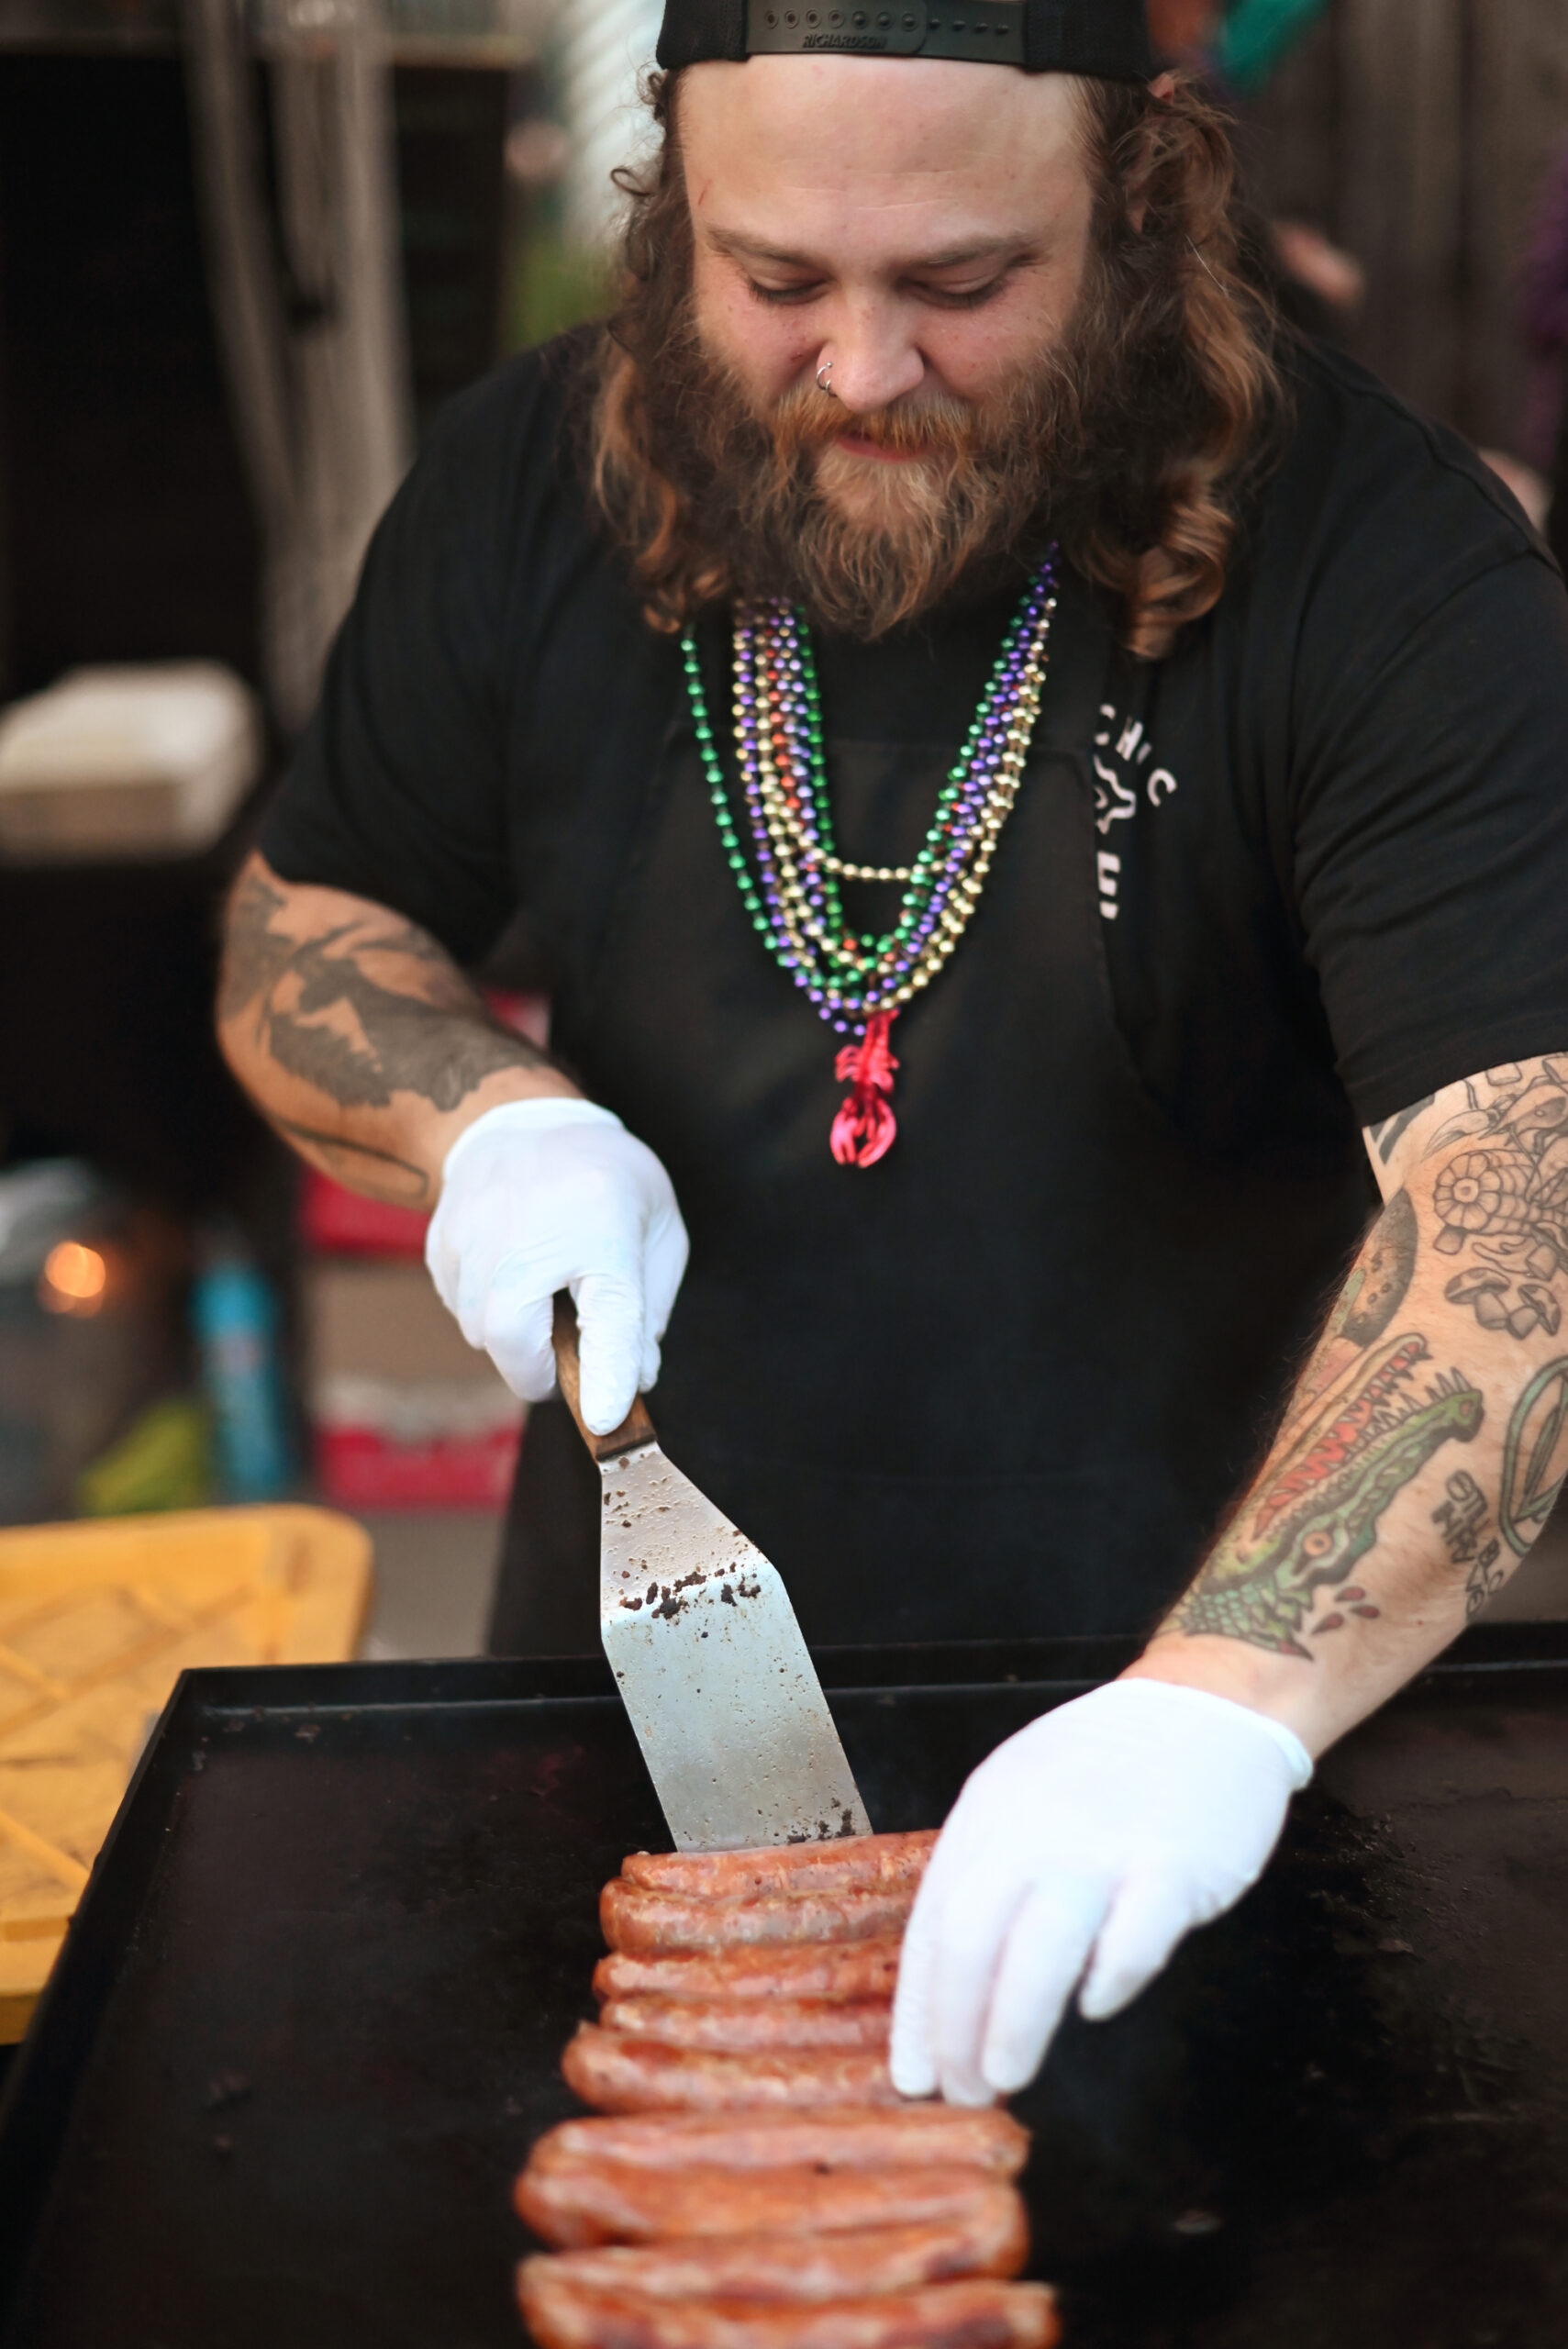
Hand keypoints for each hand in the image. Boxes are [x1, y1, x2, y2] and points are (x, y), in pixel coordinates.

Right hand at [425, 1098, 688, 1433]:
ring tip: (543, 1297)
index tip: (606, 1419)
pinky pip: (460, 1311)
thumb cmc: (604, 1180)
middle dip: (540, 1374)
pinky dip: (487, 1314)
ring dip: (516, 1342)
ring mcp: (474, 1237)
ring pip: (481, 1333)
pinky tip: (511, 1276)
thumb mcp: (657, 1229)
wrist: (523, 1120)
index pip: (608, 1316)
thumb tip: (633, 1380)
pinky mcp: (442, 1246)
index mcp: (603, 1228)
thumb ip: (648, 1311)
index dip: (608, 1374)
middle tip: (564, 1369)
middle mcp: (530, 1232)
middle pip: (514, 1338)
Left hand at [890, 1679, 1311, 2104]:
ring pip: (1040, 1946)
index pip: (937, 1923)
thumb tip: (958, 1990)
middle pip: (973, 1937)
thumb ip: (994, 1879)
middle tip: (961, 2090)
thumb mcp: (1024, 1799)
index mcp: (989, 1814)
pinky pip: (1132, 1937)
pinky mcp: (1172, 1864)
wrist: (1205, 1707)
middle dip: (957, 2027)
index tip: (912, 2074)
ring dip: (1015, 2021)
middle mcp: (1034, 1827)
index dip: (921, 2008)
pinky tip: (1095, 2006)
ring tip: (1006, 2076)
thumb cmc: (1109, 1769)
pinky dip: (1107, 1980)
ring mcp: (1103, 1845)